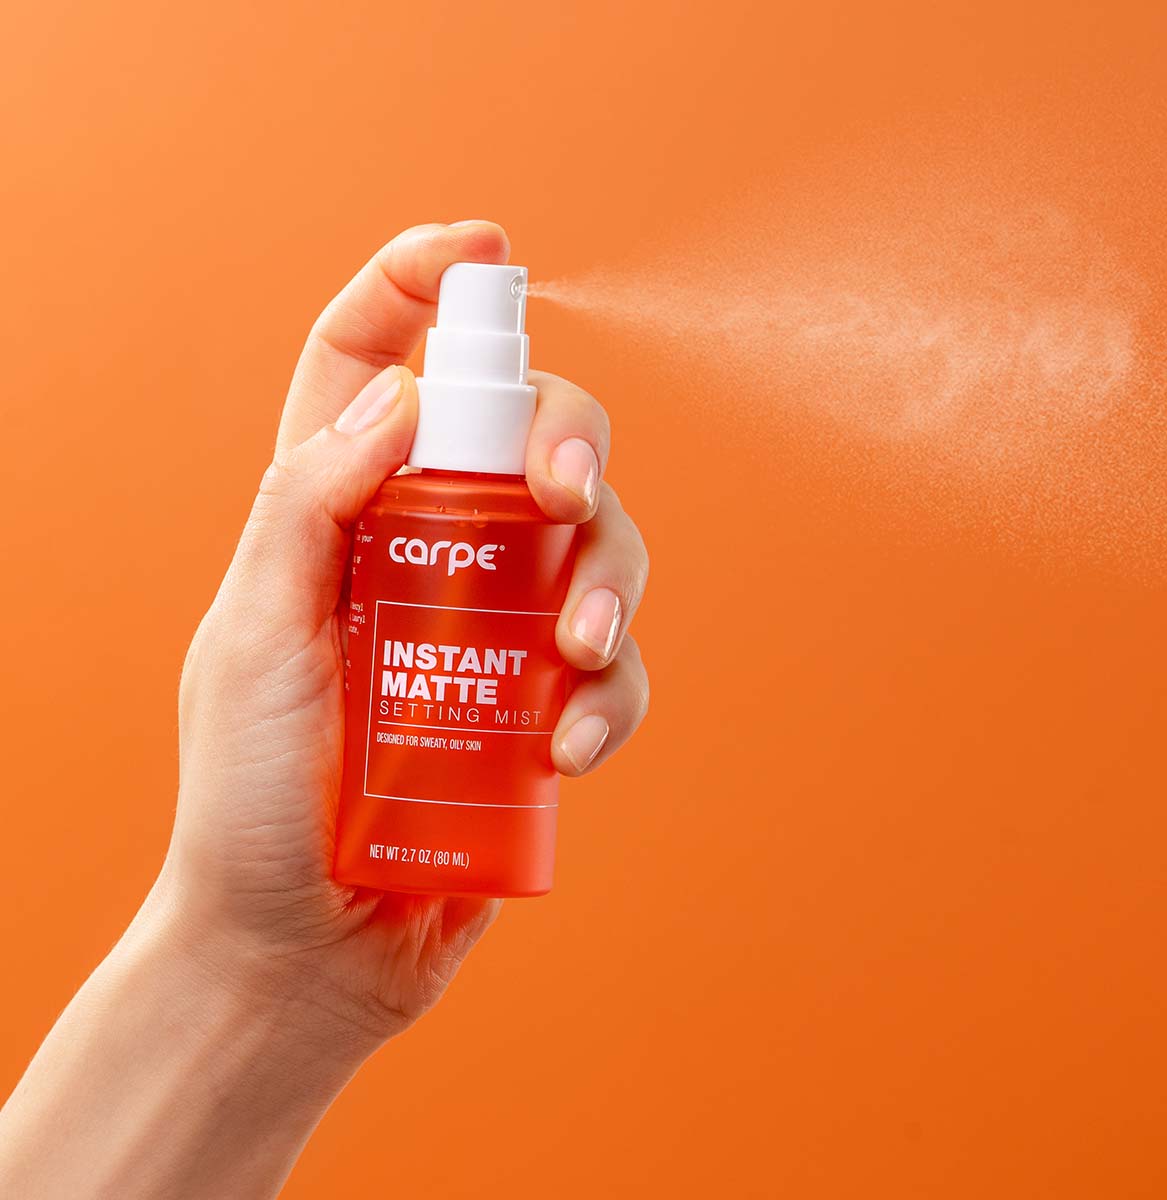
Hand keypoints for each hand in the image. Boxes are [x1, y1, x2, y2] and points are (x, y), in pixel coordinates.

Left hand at [156, 221, 649, 1052]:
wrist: (299, 949)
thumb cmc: (248, 799)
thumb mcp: (251, 638)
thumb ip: (307, 506)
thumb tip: (398, 393)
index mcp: (337, 514)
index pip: (371, 361)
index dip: (421, 288)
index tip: (486, 253)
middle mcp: (428, 553)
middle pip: (526, 437)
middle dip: (567, 440)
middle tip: (564, 493)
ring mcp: (497, 630)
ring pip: (598, 546)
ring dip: (608, 577)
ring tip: (575, 648)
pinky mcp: (544, 707)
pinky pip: (615, 671)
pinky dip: (609, 697)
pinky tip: (567, 747)